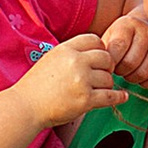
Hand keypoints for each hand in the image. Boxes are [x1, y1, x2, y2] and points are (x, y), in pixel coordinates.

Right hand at [17, 36, 135, 135]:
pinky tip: (122, 97)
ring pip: (109, 78)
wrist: (25, 107)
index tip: (99, 60)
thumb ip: (71, 54)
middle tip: (103, 75)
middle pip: (106, 58)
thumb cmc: (36, 86)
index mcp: (66, 49)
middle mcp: (75, 62)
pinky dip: (118, 98)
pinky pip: (110, 96)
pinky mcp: (85, 100)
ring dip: (107, 85)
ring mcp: (81, 81)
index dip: (101, 49)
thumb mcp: (51, 59)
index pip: (95, 40)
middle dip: (108, 67)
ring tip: (100, 90)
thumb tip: (94, 53)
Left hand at [102, 7, 147, 89]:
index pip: (117, 49)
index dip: (110, 62)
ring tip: (129, 71)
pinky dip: (145, 83)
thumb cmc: (122, 36)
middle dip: (120, 71)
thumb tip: (96, 68)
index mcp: (128, 25)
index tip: (109, 63)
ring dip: (132, 78)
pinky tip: (140, 75)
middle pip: (129, 64)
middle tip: (119, 68)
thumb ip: (101, 49)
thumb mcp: (109, 36)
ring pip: (143, 74)